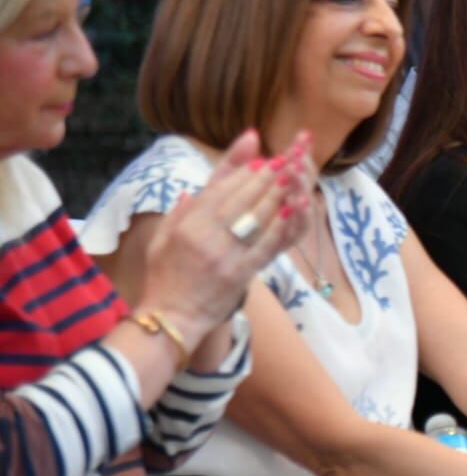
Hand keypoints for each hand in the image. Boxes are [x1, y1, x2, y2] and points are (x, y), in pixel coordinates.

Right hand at [138, 130, 313, 346]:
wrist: (170, 317)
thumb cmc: (165, 278)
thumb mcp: (161, 239)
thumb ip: (179, 213)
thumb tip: (193, 191)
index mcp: (186, 224)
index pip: (218, 190)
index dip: (241, 172)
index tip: (260, 158)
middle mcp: (205, 236)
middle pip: (240, 199)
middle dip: (264, 177)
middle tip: (284, 159)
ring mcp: (224, 255)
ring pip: (255, 217)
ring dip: (277, 194)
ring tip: (293, 175)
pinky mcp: (240, 273)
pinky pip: (265, 244)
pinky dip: (281, 225)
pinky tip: (294, 208)